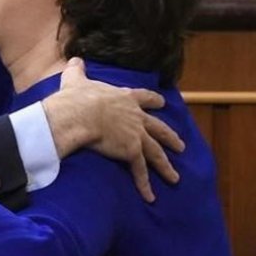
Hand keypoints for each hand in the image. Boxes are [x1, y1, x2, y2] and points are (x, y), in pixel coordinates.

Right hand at [42, 58, 183, 202]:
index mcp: (124, 98)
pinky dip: (145, 185)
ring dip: (166, 166)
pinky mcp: (131, 152)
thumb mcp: (76, 79)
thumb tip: (75, 59)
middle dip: (170, 137)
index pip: (143, 98)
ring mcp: (136, 134)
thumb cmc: (76, 98)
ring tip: (175, 177)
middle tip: (180, 144)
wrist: (78, 114)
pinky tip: (151, 197)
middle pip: (158, 128)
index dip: (153, 101)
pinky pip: (140, 171)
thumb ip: (77, 70)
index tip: (162, 103)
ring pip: (156, 152)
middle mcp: (135, 116)